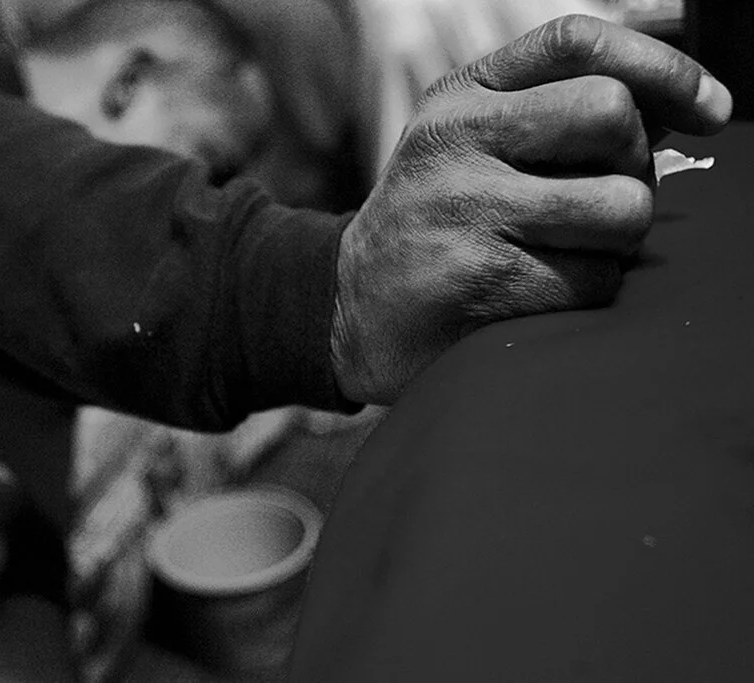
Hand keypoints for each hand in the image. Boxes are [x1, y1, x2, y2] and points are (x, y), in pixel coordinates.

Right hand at [331, 15, 731, 404]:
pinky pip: (595, 280)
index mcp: (458, 96)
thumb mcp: (469, 138)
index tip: (713, 108)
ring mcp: (465, 210)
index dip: (662, 64)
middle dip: (633, 166)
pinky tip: (538, 290)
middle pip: (614, 116)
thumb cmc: (433, 218)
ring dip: (615, 240)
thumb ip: (555, 101)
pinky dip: (585, 290)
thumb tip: (675, 73)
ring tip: (566, 248)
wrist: (349, 306)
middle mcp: (455, 141)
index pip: (576, 40)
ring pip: (622, 208)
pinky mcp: (482, 280)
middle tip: (599, 197)